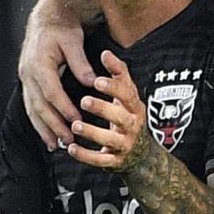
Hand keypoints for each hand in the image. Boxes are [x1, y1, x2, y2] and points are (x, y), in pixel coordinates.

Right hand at [18, 0, 98, 149]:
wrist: (46, 17)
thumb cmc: (61, 27)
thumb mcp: (73, 40)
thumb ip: (81, 63)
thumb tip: (91, 83)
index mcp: (39, 63)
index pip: (51, 91)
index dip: (63, 108)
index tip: (76, 121)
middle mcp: (28, 73)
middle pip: (40, 105)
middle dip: (53, 125)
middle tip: (68, 140)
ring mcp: (26, 78)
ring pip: (32, 109)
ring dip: (44, 128)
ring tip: (56, 145)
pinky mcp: (28, 82)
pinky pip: (31, 106)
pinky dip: (39, 122)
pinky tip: (48, 135)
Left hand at [66, 51, 155, 173]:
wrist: (141, 153)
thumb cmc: (128, 115)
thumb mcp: (126, 94)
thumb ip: (117, 73)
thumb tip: (106, 53)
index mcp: (135, 106)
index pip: (127, 94)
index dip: (113, 87)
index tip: (97, 80)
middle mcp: (133, 126)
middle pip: (122, 118)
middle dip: (103, 109)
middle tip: (84, 100)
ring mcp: (126, 145)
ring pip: (111, 140)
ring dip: (92, 133)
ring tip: (75, 125)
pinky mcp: (116, 161)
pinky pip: (101, 161)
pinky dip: (86, 156)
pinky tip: (72, 148)